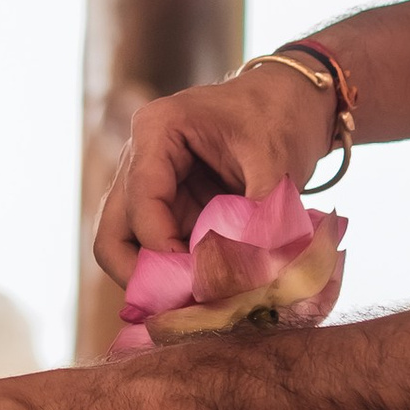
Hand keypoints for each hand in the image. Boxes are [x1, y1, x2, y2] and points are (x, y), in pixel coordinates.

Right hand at [93, 61, 331, 282]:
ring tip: (201, 305)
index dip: (166, 252)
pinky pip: (159, 254)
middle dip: (143, 278)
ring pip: (128, 251)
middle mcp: (140, 161)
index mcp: (155, 131)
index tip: (204, 283)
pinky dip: (180, 278)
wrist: (296, 103)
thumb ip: (258, 218)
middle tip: (185, 306)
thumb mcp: (275, 161)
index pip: (139, 204)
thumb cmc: (281, 116)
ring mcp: (152, 189)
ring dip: (159, 283)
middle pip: (114, 236)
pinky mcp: (171, 212)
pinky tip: (214, 294)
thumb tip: (249, 280)